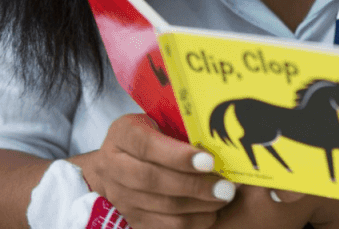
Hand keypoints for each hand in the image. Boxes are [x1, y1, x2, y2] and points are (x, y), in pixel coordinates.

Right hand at [72, 114, 232, 228]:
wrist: (116, 163)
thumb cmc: (150, 134)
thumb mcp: (159, 120)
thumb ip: (182, 126)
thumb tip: (218, 135)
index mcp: (122, 134)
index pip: (147, 145)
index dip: (178, 156)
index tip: (209, 162)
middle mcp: (113, 166)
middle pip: (152, 179)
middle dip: (194, 185)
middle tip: (225, 187)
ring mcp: (119, 195)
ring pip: (159, 206)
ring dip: (197, 205)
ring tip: (223, 199)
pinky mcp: (129, 217)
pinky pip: (160, 225)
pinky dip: (189, 221)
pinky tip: (210, 213)